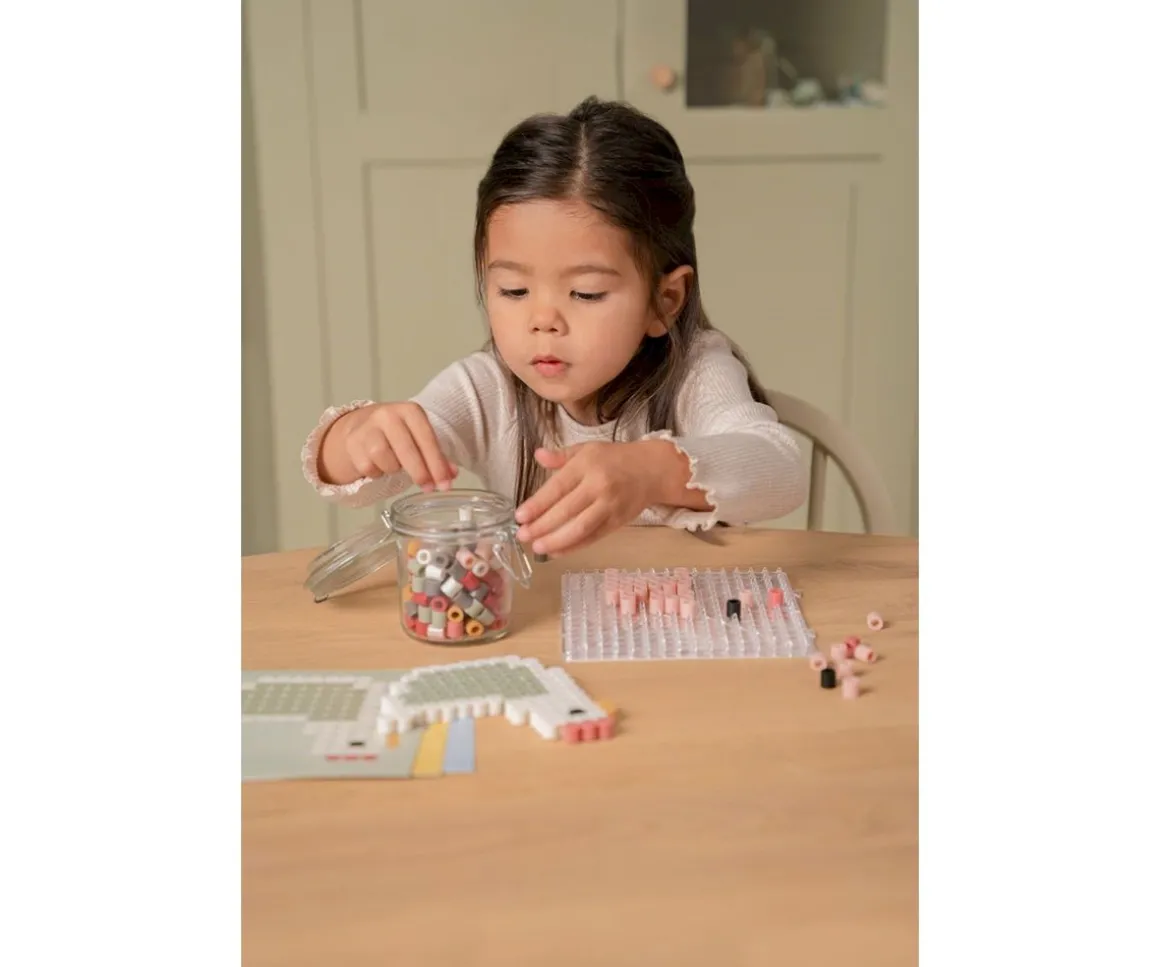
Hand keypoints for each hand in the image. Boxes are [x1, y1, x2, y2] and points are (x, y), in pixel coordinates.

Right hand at [318, 402, 456, 489]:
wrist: (360, 425)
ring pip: (387, 461)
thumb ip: (436, 456)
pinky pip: (370, 468)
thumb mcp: (419, 437)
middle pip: (407, 450)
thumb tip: (451, 475)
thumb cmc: (396, 433)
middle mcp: (388, 415)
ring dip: (394, 470)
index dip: (437, 464)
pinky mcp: (353, 443)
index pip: (427, 438)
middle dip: (420, 473)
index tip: (445, 484)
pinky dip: (377, 472)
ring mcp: (368, 428)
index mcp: (410, 411)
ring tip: (395, 465)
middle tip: (429, 488)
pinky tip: (379, 465)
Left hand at [514, 442, 658, 556]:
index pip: (557, 487)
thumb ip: (561, 456)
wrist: (653, 470)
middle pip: (566, 511)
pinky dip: (573, 547)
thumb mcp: (588, 449)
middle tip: (522, 536)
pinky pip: (592, 538)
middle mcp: (598, 486)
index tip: (519, 516)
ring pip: (579, 528)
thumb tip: (538, 455)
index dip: (537, 504)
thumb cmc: (615, 459)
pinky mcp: (617, 522)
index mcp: (587, 465)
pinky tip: (556, 551)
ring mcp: (609, 506)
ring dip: (555, 541)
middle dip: (541, 526)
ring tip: (537, 547)